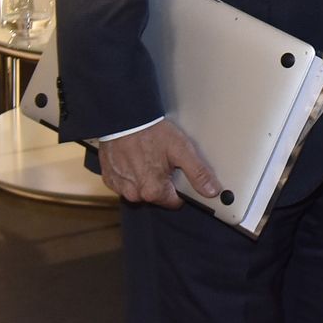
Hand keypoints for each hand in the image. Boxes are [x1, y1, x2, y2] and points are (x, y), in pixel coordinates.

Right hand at [98, 119, 220, 207]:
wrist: (124, 119)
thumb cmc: (152, 133)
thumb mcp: (181, 150)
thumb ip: (198, 173)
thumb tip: (212, 191)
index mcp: (153, 191)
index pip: (174, 202)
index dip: (180, 189)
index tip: (178, 174)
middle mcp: (134, 194)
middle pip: (156, 196)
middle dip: (162, 182)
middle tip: (162, 161)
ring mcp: (119, 187)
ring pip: (139, 190)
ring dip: (145, 178)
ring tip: (148, 157)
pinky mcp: (109, 178)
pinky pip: (124, 182)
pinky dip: (130, 174)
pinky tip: (134, 159)